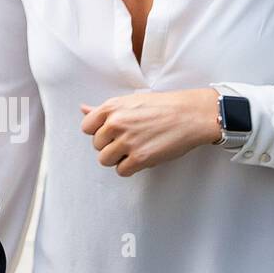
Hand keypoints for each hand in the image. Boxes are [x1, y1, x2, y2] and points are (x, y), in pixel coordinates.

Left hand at [79, 88, 220, 176]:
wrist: (190, 115)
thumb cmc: (162, 106)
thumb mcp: (129, 101)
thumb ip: (103, 109)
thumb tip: (83, 109)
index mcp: (111, 108)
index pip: (86, 127)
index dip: (99, 132)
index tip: (111, 133)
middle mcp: (115, 124)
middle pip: (96, 145)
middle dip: (110, 145)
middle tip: (128, 141)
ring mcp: (127, 141)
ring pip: (105, 160)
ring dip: (117, 158)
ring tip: (133, 150)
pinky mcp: (140, 158)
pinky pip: (121, 171)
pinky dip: (129, 168)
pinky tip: (141, 158)